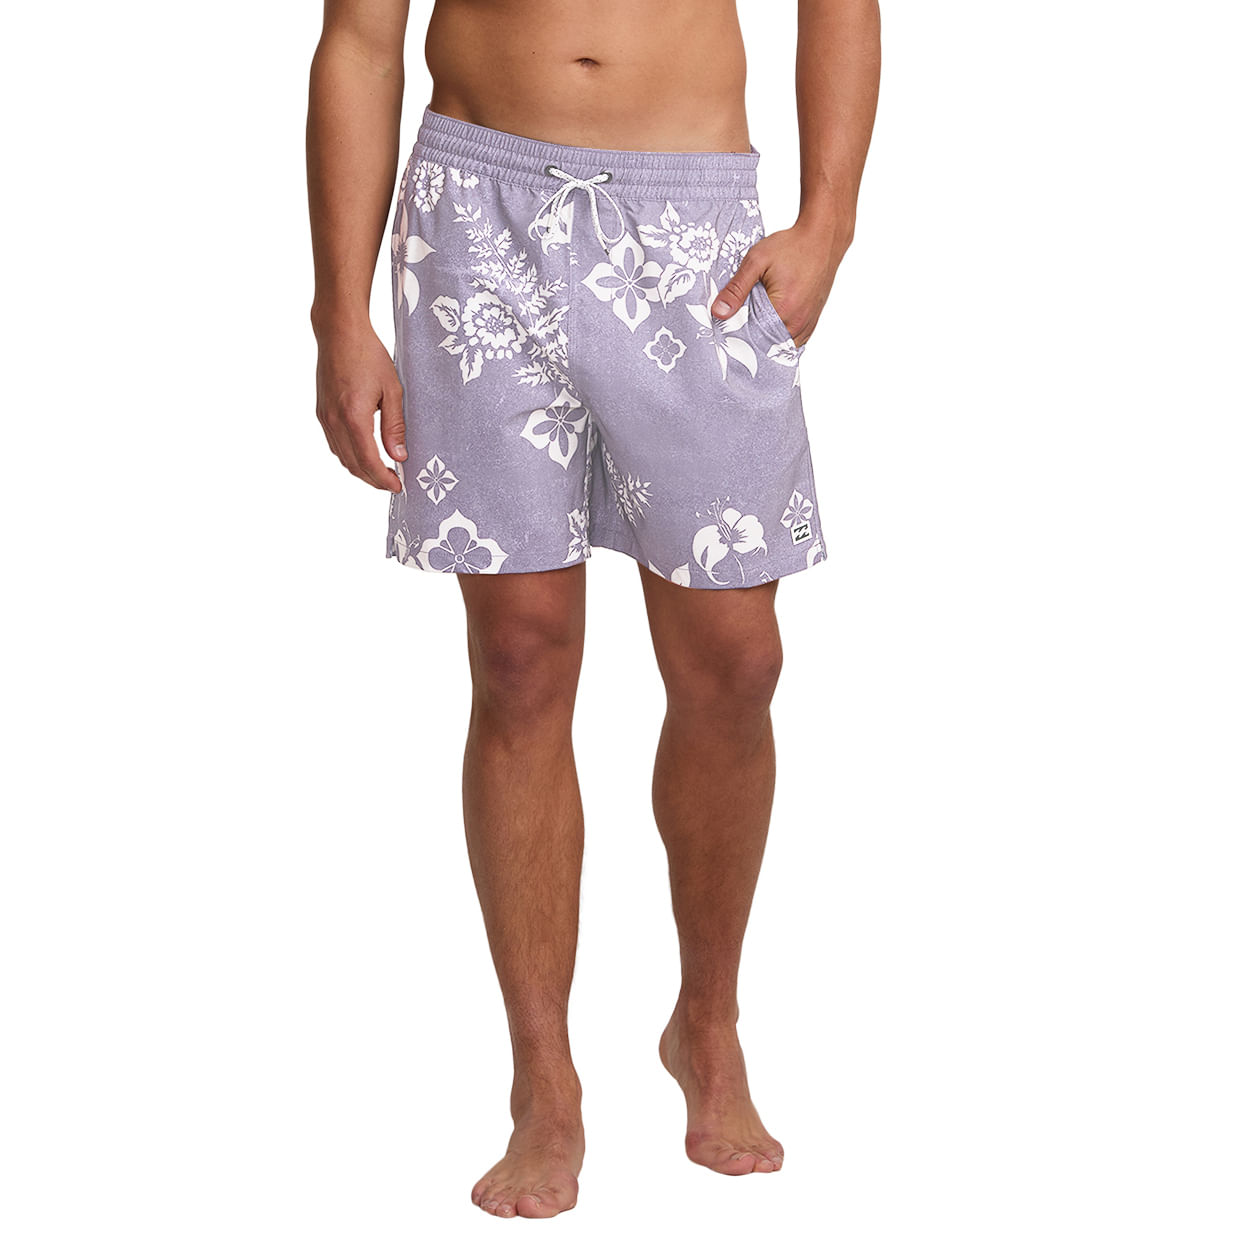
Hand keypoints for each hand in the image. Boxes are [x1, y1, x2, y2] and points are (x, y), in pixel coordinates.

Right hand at [313, 321, 405, 491]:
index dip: (383, 479)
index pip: (369, 461)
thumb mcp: (392, 390)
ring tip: (381, 472)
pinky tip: (363, 454)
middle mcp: (335, 421)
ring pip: (341, 457)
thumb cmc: (368, 355)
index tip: (398, 487)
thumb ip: (395, 427)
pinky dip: (349, 456)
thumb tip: (399, 456)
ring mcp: (324, 418)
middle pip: (353, 465)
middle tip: (392, 483)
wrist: (339, 333)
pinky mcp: (321, 413)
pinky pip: (334, 444)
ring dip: (360, 470)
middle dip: (373, 479)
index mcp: (354, 417)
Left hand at [711, 219, 851, 346]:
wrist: (822, 239)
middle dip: (749, 340)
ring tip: (753, 325)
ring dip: (765, 340)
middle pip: (765, 345)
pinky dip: (778, 337)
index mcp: (782, 311)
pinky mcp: (811, 323)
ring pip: (778, 346)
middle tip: (737, 326)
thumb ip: (736, 289)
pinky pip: (791, 342)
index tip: (725, 330)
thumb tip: (717, 312)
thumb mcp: (757, 261)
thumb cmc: (791, 246)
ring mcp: (806, 325)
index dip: (735, 335)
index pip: (750, 338)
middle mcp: (797, 323)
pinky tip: (768, 325)